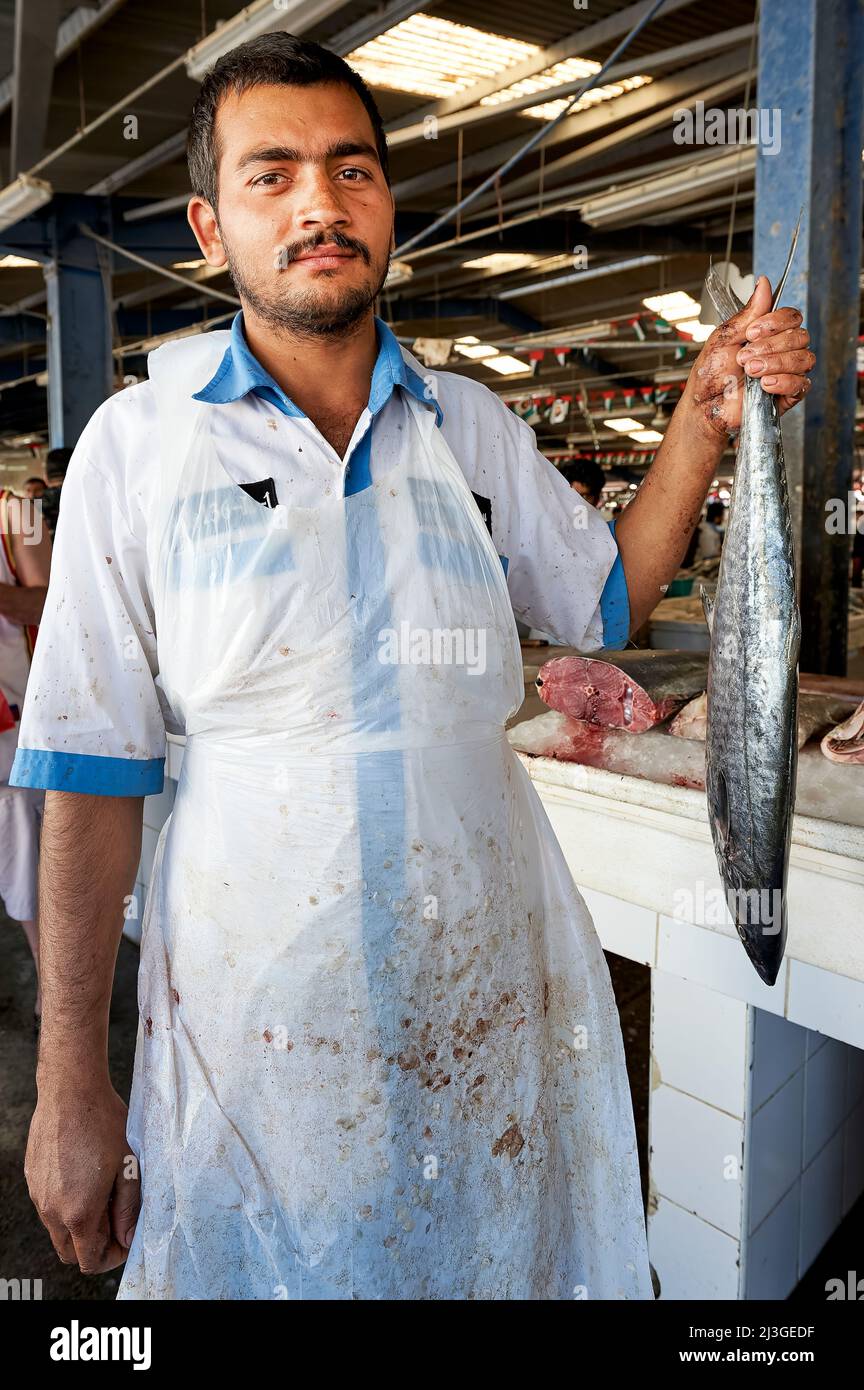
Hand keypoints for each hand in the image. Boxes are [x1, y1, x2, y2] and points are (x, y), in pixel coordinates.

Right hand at [25, 1078, 140, 1272]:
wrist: (70, 1091)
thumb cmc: (104, 1125)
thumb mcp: (127, 1167)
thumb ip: (128, 1209)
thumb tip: (127, 1239)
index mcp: (78, 1212)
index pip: (89, 1260)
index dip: (111, 1257)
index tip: (125, 1238)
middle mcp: (52, 1210)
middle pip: (69, 1252)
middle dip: (94, 1246)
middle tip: (115, 1220)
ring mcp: (38, 1195)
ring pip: (57, 1229)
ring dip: (79, 1225)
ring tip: (102, 1194)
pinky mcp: (32, 1178)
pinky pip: (48, 1206)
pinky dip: (65, 1205)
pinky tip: (84, 1177)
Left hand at [686, 275, 813, 436]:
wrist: (703, 406)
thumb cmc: (710, 374)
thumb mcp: (724, 338)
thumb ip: (748, 313)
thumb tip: (763, 283)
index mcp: (768, 334)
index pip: (792, 316)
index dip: (775, 322)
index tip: (751, 333)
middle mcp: (782, 351)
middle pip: (800, 336)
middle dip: (771, 346)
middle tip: (744, 358)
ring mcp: (786, 372)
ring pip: (804, 358)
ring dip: (775, 363)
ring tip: (751, 372)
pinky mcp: (787, 395)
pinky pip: (802, 384)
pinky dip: (784, 382)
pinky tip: (765, 385)